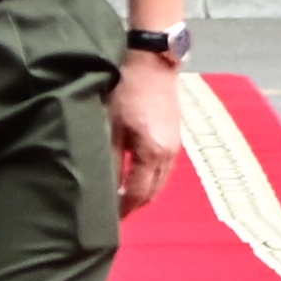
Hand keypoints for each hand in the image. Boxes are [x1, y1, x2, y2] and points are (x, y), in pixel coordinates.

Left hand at [112, 51, 188, 214]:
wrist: (152, 61)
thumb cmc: (126, 89)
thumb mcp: (111, 125)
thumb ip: (110, 159)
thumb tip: (104, 187)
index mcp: (153, 153)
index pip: (138, 193)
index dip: (123, 209)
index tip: (108, 220)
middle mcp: (168, 154)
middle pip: (153, 192)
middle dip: (134, 205)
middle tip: (113, 213)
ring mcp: (175, 145)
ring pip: (160, 181)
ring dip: (143, 192)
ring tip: (122, 197)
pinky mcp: (175, 136)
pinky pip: (164, 168)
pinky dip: (151, 178)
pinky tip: (136, 175)